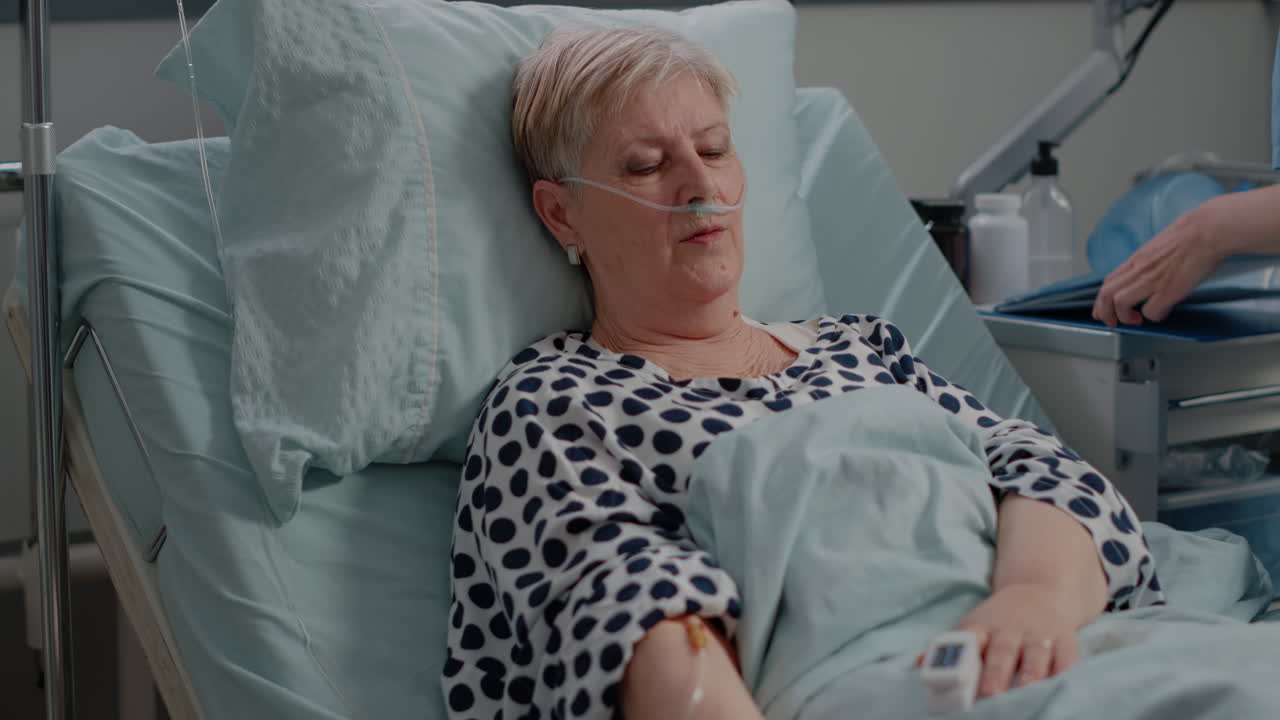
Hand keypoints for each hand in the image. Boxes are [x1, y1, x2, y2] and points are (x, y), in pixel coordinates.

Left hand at [953, 584, 1079, 697]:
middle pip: (1002, 650)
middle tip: (990, 693)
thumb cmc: (998, 622)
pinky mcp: (1065, 640)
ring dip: (1031, 673)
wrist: (1039, 592)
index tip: (957, 675)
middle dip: (996, 672)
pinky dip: (1064, 671)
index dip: (964, 654)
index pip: (970, 638)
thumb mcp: (974, 627)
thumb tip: (923, 666)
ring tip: (1026, 690)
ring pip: (1036, 654)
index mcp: (982, 626)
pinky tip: (1059, 684)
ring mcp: (1039, 634)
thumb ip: (955, 650)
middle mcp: (1011, 629)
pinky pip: (1066, 657)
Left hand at [1092, 198, 1227, 326]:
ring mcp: (1152, 280)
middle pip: (1106, 294)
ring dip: (1124, 317)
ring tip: (1136, 320)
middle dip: (1105, 312)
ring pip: (1120, 303)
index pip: (1109, 281)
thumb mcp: (1160, 246)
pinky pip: (1151, 311)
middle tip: (1112, 322)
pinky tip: (1163, 312)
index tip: (1102, 310)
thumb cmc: (1192, 235)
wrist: (1208, 229)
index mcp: (1138, 259)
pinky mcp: (1169, 290)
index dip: (1101, 300)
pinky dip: (1154, 317)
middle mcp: (1140, 269)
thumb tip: (1151, 274)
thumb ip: (1150, 261)